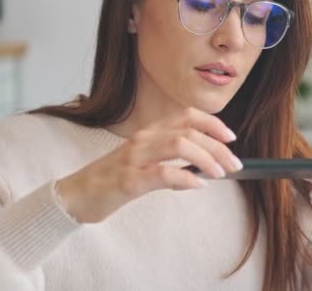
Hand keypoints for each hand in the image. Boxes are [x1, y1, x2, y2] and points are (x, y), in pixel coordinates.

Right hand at [56, 108, 243, 222]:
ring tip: (221, 173)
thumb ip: (169, 161)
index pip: (186, 116)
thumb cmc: (112, 180)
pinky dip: (186, 178)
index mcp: (148, 132)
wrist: (76, 196)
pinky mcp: (128, 180)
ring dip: (207, 159)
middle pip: (189, 131)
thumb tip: (202, 168)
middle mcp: (142, 139)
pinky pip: (163, 174)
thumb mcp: (143, 163)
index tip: (231, 137)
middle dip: (218, 147)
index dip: (212, 123)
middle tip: (235, 164)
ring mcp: (134, 157)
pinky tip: (198, 185)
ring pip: (180, 145)